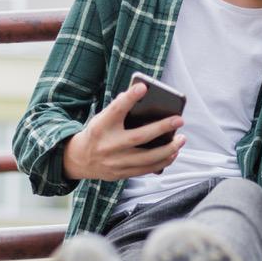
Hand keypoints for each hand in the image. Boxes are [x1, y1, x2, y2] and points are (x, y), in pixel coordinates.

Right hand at [62, 82, 185, 180]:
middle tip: (179, 119)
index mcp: (101, 126)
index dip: (129, 98)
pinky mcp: (121, 174)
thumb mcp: (102, 118)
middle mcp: (108, 145)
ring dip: (167, 149)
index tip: (143, 86)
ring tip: (181, 139)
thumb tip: (141, 94)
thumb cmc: (98, 133)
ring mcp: (115, 162)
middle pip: (138, 137)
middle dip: (161, 128)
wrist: (79, 159)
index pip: (116, 109)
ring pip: (146, 158)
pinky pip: (146, 169)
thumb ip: (119, 108)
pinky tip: (173, 153)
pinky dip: (162, 162)